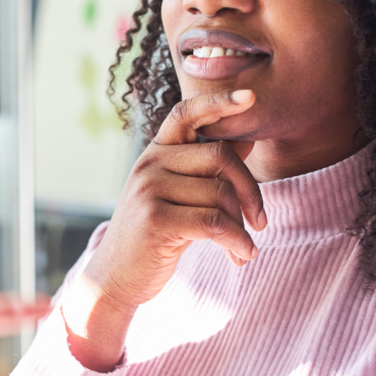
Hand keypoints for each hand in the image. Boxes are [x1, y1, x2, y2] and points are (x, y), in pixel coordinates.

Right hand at [66, 89, 266, 370]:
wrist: (114, 278)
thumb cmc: (153, 236)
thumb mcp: (178, 196)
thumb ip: (207, 168)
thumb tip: (247, 136)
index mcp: (156, 153)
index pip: (187, 114)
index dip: (219, 102)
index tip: (251, 97)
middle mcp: (149, 164)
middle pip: (220, 157)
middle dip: (251, 191)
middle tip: (261, 221)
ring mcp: (149, 189)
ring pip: (220, 194)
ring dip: (243, 228)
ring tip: (243, 248)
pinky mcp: (156, 219)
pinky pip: (215, 223)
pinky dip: (237, 242)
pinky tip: (241, 256)